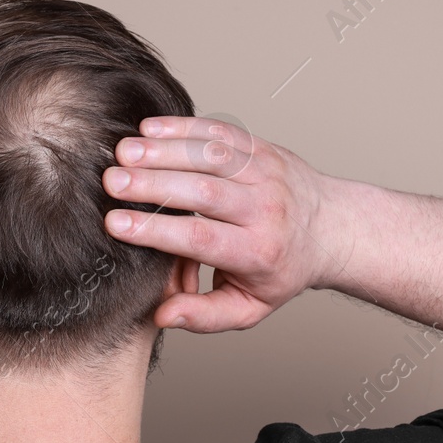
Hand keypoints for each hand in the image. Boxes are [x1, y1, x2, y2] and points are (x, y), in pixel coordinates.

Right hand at [101, 117, 331, 332]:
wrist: (332, 229)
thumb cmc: (282, 270)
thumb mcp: (249, 307)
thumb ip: (205, 315)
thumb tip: (163, 314)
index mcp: (258, 251)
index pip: (201, 239)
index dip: (156, 230)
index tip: (115, 224)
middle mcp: (264, 209)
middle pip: (203, 192)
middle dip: (152, 185)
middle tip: (111, 182)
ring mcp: (264, 173)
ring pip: (210, 156)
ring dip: (164, 150)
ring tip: (122, 152)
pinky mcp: (261, 147)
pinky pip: (220, 132)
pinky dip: (184, 127)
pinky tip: (149, 128)